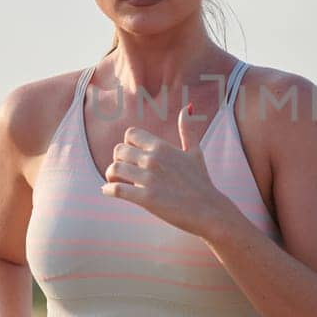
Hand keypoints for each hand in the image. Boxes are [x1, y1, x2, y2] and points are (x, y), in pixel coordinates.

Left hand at [101, 102, 234, 236]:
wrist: (208, 210)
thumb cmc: (201, 181)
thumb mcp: (195, 151)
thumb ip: (187, 129)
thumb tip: (189, 107)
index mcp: (162, 147)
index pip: (130, 134)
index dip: (128, 144)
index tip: (131, 155)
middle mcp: (153, 159)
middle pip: (119, 150)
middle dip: (118, 160)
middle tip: (121, 170)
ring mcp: (149, 179)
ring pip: (114, 168)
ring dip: (110, 175)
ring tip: (114, 181)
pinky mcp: (146, 198)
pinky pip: (116, 190)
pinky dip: (108, 190)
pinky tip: (109, 191)